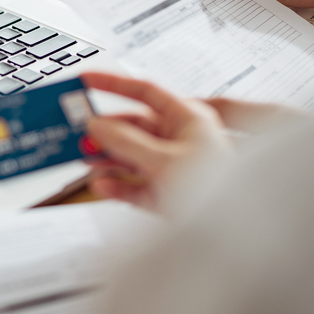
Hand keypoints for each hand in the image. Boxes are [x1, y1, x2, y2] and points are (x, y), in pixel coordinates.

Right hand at [78, 72, 233, 210]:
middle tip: (78, 130)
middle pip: (132, 127)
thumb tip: (99, 126)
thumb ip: (127, 142)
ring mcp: (170, 168)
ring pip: (130, 156)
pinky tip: (102, 185)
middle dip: (104, 130)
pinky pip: (134, 186)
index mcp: (187, 120)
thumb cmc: (218, 189)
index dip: (113, 83)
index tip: (85, 80)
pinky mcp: (164, 195)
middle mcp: (179, 141)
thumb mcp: (166, 160)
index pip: (145, 91)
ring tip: (85, 157)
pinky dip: (117, 185)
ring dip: (106, 157)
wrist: (235, 233)